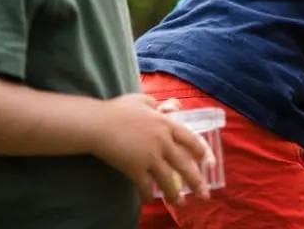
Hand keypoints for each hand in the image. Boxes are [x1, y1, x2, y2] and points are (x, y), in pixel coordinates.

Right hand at [91, 94, 209, 203]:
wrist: (97, 124)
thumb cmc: (117, 110)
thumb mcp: (142, 100)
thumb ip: (157, 104)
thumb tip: (170, 105)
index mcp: (166, 124)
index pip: (190, 139)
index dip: (200, 152)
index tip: (206, 161)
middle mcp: (163, 141)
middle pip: (184, 164)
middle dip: (196, 181)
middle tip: (204, 194)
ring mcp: (150, 156)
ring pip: (168, 179)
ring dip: (174, 194)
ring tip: (179, 203)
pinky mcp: (135, 168)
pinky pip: (145, 185)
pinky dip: (148, 194)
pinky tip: (149, 200)